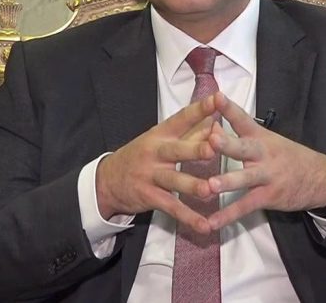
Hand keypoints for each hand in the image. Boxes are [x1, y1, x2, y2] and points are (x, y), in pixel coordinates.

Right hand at [96, 96, 218, 233]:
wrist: (108, 180)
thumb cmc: (143, 155)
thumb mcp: (161, 139)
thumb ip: (190, 132)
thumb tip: (216, 121)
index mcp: (161, 134)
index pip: (181, 118)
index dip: (198, 110)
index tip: (217, 100)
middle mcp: (156, 152)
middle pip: (177, 150)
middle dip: (195, 149)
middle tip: (214, 148)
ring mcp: (151, 175)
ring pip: (174, 180)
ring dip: (193, 186)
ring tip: (211, 190)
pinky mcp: (149, 197)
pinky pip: (171, 208)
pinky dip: (188, 218)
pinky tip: (205, 226)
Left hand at [206, 92, 325, 229]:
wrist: (320, 178)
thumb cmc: (287, 156)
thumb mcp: (269, 139)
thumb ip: (242, 133)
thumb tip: (211, 124)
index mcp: (260, 136)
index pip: (243, 119)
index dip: (230, 108)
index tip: (216, 97)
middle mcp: (262, 154)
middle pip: (243, 147)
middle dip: (227, 144)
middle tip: (211, 139)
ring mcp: (266, 176)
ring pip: (244, 178)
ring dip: (227, 181)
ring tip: (210, 186)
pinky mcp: (268, 196)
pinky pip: (244, 207)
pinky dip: (227, 216)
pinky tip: (210, 223)